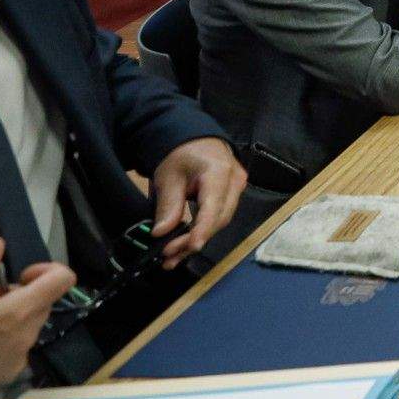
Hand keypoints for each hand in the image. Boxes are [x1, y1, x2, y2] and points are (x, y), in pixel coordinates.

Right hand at [0, 238, 74, 382]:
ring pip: (26, 323)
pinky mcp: (7, 372)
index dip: (45, 269)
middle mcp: (26, 335)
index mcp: (19, 312)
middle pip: (41, 301)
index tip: (20, 275)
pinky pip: (14, 344)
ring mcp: (18, 357)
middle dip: (18, 293)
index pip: (62, 278)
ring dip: (8, 314)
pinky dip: (1, 335)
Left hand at [150, 137, 245, 268]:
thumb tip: (160, 233)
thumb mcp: (168, 177)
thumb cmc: (181, 155)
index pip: (213, 206)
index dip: (203, 229)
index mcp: (218, 172)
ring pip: (220, 221)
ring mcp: (237, 189)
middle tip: (168, 256)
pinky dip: (202, 232)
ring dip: (197, 240)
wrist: (196, 141)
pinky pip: (219, 217)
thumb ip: (167, 205)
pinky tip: (185, 245)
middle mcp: (234, 181)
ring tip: (173, 257)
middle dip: (194, 240)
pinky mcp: (233, 195)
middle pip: (219, 219)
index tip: (191, 247)